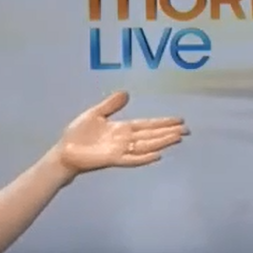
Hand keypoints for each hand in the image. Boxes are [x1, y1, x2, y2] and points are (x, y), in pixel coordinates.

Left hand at [54, 91, 186, 172]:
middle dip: (169, 132)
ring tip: (178, 138)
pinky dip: (145, 158)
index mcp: (122, 129)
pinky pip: (132, 159)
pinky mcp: (112, 159)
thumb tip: (126, 93)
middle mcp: (125, 140)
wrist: (64, 151)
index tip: (179, 120)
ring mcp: (121, 150)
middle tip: (187, 130)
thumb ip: (111, 105)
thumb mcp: (95, 114)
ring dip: (162, 142)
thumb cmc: (78, 134)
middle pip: (151, 135)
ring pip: (146, 146)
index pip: (147, 125)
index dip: (163, 123)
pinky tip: (158, 155)